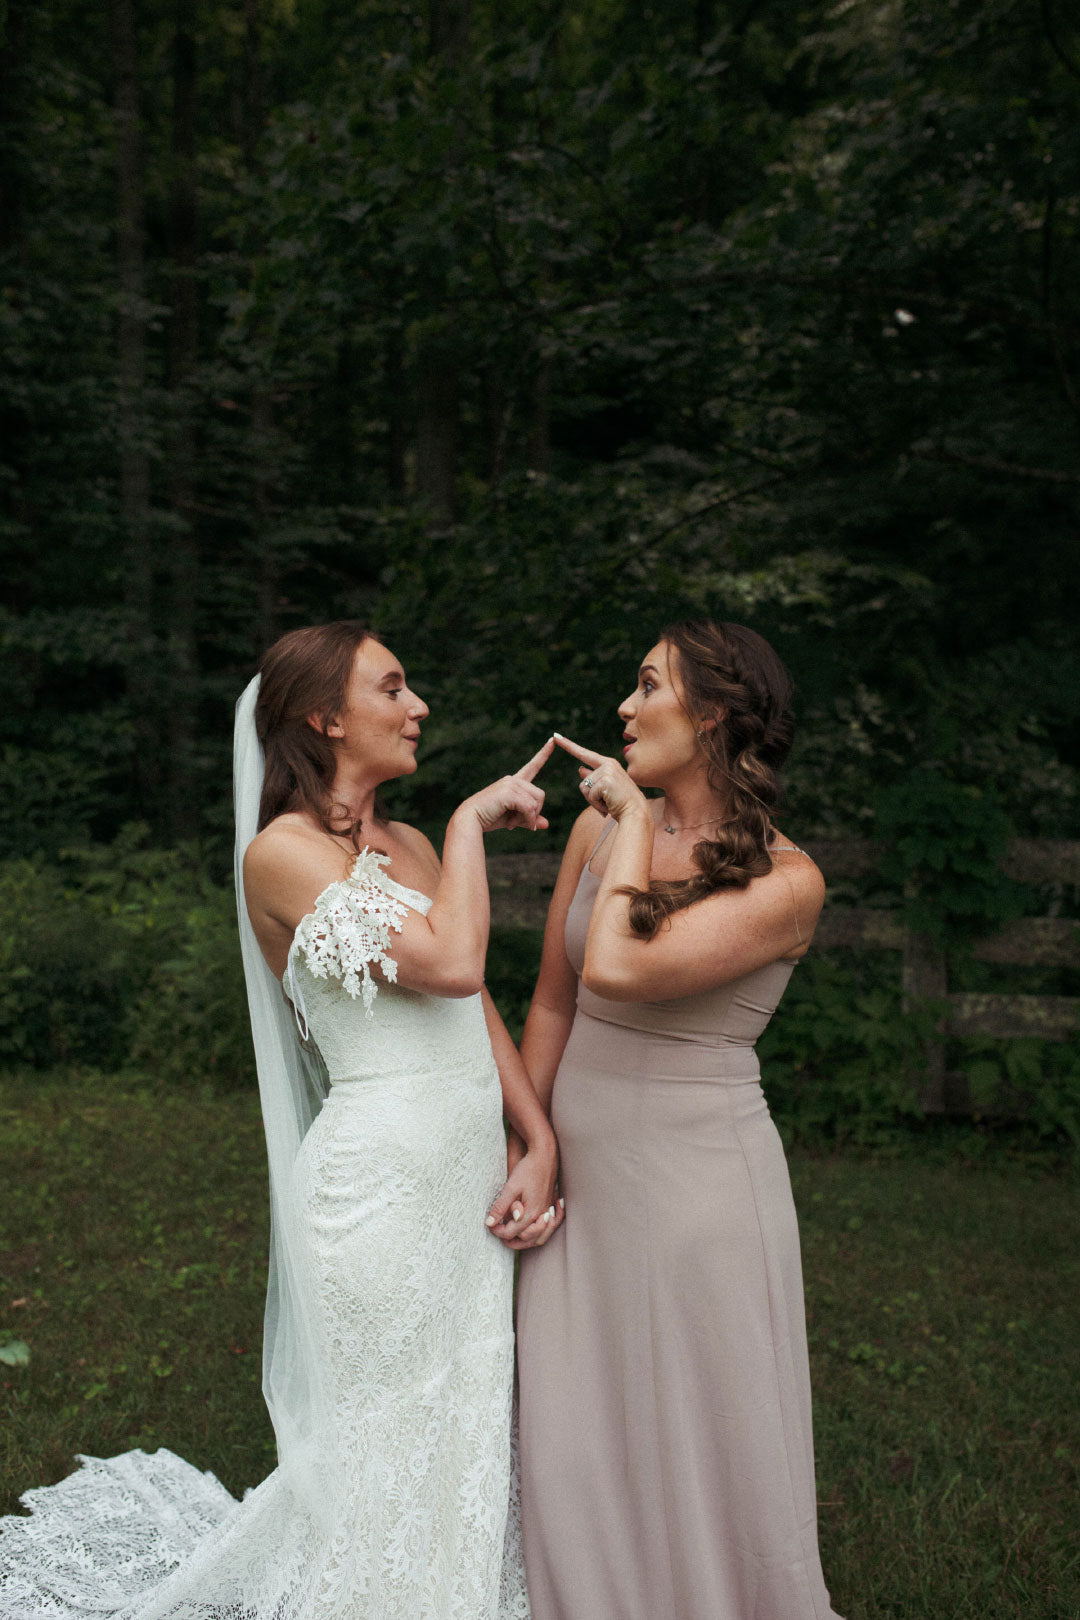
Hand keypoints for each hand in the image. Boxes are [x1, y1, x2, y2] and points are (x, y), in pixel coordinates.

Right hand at [459, 738, 553, 832]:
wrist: (470, 820)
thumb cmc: (489, 818)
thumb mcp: (513, 819)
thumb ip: (529, 819)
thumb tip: (546, 824)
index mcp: (514, 783)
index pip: (532, 766)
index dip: (544, 754)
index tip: (553, 739)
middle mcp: (512, 780)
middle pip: (540, 795)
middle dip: (534, 813)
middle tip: (520, 824)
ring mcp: (510, 784)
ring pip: (535, 802)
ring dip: (528, 818)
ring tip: (512, 824)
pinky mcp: (508, 792)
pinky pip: (529, 808)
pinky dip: (526, 820)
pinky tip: (511, 825)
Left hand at [485, 1129, 562, 1249]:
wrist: (545, 1156)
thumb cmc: (528, 1169)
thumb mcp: (511, 1187)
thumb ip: (501, 1207)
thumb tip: (489, 1223)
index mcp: (530, 1213)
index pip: (512, 1232)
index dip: (498, 1231)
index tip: (490, 1225)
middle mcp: (541, 1215)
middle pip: (527, 1239)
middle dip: (511, 1240)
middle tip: (498, 1232)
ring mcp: (548, 1211)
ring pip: (539, 1237)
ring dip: (525, 1240)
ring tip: (512, 1237)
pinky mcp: (550, 1206)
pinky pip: (547, 1228)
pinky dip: (539, 1233)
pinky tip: (531, 1228)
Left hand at [553, 733, 649, 822]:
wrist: (636, 813)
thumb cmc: (622, 803)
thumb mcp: (606, 789)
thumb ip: (593, 778)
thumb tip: (580, 769)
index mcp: (609, 764)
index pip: (584, 754)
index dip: (568, 745)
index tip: (555, 736)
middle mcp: (608, 764)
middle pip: (583, 780)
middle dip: (590, 796)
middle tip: (608, 801)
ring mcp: (607, 771)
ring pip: (585, 789)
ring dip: (593, 801)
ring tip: (609, 803)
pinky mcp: (605, 781)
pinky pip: (590, 795)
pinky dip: (596, 805)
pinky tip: (609, 805)